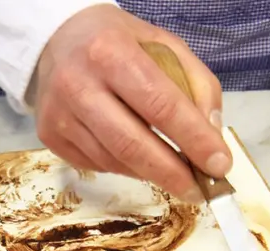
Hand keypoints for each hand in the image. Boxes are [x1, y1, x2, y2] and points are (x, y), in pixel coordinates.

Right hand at [30, 4, 231, 202]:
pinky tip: (135, 155)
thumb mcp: (165, 46)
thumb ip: (197, 85)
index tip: (220, 165)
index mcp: (111, 53)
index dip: (194, 140)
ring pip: (115, 162)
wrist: (57, 40)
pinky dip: (125, 167)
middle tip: (200, 190)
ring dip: (150, 173)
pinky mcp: (49, 136)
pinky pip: (97, 165)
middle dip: (173, 174)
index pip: (161, 105)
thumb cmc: (118, 43)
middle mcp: (77, 85)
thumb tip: (211, 136)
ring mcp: (59, 115)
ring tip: (173, 171)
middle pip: (132, 145)